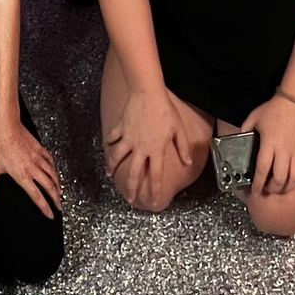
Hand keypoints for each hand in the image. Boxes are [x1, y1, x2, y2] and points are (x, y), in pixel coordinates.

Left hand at [0, 117, 61, 218]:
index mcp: (22, 175)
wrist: (8, 126)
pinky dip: (55, 170)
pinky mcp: (41, 149)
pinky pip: (51, 162)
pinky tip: (55, 174)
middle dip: (56, 199)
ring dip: (58, 186)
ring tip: (60, 194)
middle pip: (49, 187)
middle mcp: (33, 168)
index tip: (51, 215)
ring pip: (53, 175)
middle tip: (60, 207)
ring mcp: (38, 158)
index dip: (45, 207)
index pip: (37, 196)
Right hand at [106, 87, 191, 208]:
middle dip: (131, 189)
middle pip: (133, 173)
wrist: (148, 93)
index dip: (154, 191)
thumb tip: (188, 162)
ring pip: (116, 158)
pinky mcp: (120, 128)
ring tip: (109, 174)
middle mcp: (140, 148)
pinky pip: (112, 138)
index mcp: (156, 150)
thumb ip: (182, 147)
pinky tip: (107, 147)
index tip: (153, 202)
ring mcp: (128, 139)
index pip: (155, 176)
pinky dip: (108, 143)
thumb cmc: (165, 110)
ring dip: (112, 167)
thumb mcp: (178, 129)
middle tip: (129, 199)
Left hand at [239, 95, 294, 196]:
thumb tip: (239, 140)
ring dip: (288, 187)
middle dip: (272, 189)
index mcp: (269, 144)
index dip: (258, 184)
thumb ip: (245, 130)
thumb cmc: (274, 109)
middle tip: (267, 189)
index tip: (254, 191)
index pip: (262, 170)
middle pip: (279, 178)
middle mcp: (284, 151)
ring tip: (281, 188)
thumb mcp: (254, 117)